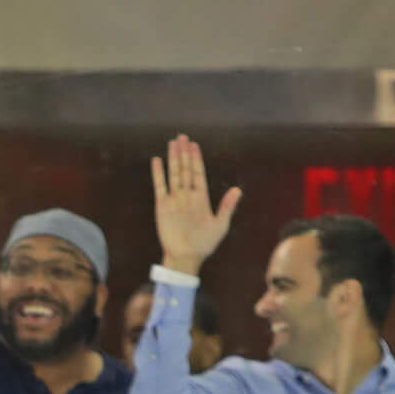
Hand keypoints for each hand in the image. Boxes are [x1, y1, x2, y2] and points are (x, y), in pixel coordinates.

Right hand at [151, 134, 239, 275]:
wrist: (186, 257)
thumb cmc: (205, 244)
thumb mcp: (221, 224)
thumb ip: (227, 206)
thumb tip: (237, 190)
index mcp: (201, 198)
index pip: (198, 173)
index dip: (197, 158)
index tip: (194, 145)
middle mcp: (187, 196)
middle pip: (185, 169)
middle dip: (184, 153)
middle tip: (182, 137)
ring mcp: (174, 200)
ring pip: (174, 173)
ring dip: (173, 158)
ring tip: (173, 143)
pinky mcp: (162, 207)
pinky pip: (160, 187)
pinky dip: (158, 174)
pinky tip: (157, 161)